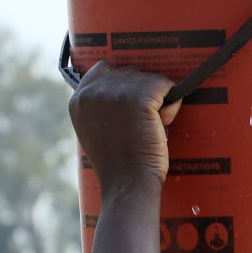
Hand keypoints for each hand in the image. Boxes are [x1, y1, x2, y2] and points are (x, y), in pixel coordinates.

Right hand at [67, 62, 181, 198]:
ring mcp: (116, 91)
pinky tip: (163, 123)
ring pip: (149, 79)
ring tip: (151, 127)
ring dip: (158, 101)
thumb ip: (102, 107)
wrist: (127, 184)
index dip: (124, 84)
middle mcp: (93, 90)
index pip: (103, 69)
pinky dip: (172, 103)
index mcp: (79, 99)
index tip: (132, 105)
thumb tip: (126, 90)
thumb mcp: (96, 131)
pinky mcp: (139, 96)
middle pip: (130, 73)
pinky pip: (166, 85)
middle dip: (142, 94)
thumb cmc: (119, 165)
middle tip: (142, 125)